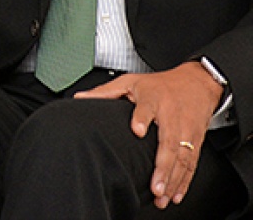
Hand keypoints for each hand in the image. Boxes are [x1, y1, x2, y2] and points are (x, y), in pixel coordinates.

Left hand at [75, 62, 223, 208]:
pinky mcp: (197, 141)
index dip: (141, 118)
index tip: (137, 130)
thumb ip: (106, 91)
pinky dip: (184, 181)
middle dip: (162, 167)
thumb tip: (80, 98)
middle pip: (169, 143)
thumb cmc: (160, 85)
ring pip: (183, 158)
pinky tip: (175, 195)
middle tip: (154, 186)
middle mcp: (172, 116)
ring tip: (161, 196)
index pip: (146, 108)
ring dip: (173, 180)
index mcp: (154, 99)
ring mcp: (187, 130)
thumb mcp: (131, 82)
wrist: (197, 83)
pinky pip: (192, 164)